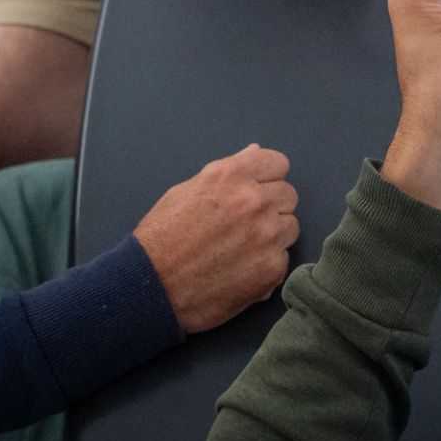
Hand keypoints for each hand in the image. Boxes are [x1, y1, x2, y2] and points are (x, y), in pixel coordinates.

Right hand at [133, 144, 299, 332]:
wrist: (150, 287)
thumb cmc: (161, 238)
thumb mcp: (186, 190)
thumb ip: (227, 172)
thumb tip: (254, 153)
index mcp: (232, 176)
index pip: (277, 163)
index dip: (267, 177)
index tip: (258, 190)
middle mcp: (254, 201)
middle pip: (288, 195)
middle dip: (270, 206)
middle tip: (245, 224)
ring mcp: (266, 236)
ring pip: (290, 226)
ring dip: (273, 235)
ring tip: (242, 248)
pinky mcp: (271, 268)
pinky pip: (283, 258)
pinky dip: (267, 264)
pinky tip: (241, 270)